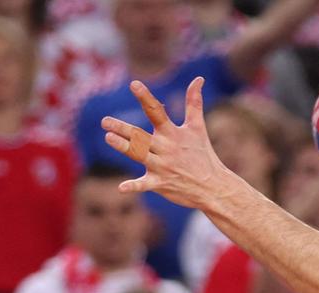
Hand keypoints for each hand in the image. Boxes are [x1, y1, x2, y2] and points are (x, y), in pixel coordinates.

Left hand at [102, 78, 234, 209]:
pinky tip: (121, 188)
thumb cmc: (203, 155)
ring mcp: (162, 167)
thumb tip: (198, 78)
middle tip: (105, 121)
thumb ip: (194, 102)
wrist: (214, 187)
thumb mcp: (198, 127)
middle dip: (123, 129)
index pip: (157, 112)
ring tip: (109, 137)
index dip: (145, 97)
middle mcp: (166, 148)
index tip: (134, 84)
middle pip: (141, 136)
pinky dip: (134, 187)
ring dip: (124, 147)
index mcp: (173, 133)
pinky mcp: (161, 184)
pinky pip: (144, 185)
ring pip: (139, 155)